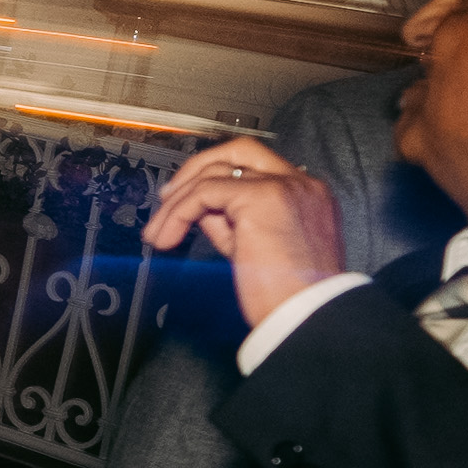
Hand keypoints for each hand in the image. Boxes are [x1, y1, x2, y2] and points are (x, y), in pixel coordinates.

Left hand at [141, 134, 352, 330]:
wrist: (308, 317)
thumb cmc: (287, 296)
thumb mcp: (255, 247)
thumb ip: (233, 221)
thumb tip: (200, 209)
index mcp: (306, 194)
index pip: (256, 165)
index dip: (217, 176)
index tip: (186, 197)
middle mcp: (301, 183)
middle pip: (240, 151)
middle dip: (196, 169)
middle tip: (167, 199)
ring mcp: (284, 186)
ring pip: (215, 172)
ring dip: (178, 202)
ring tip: (159, 233)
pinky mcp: (262, 198)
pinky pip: (206, 192)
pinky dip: (180, 212)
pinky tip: (168, 236)